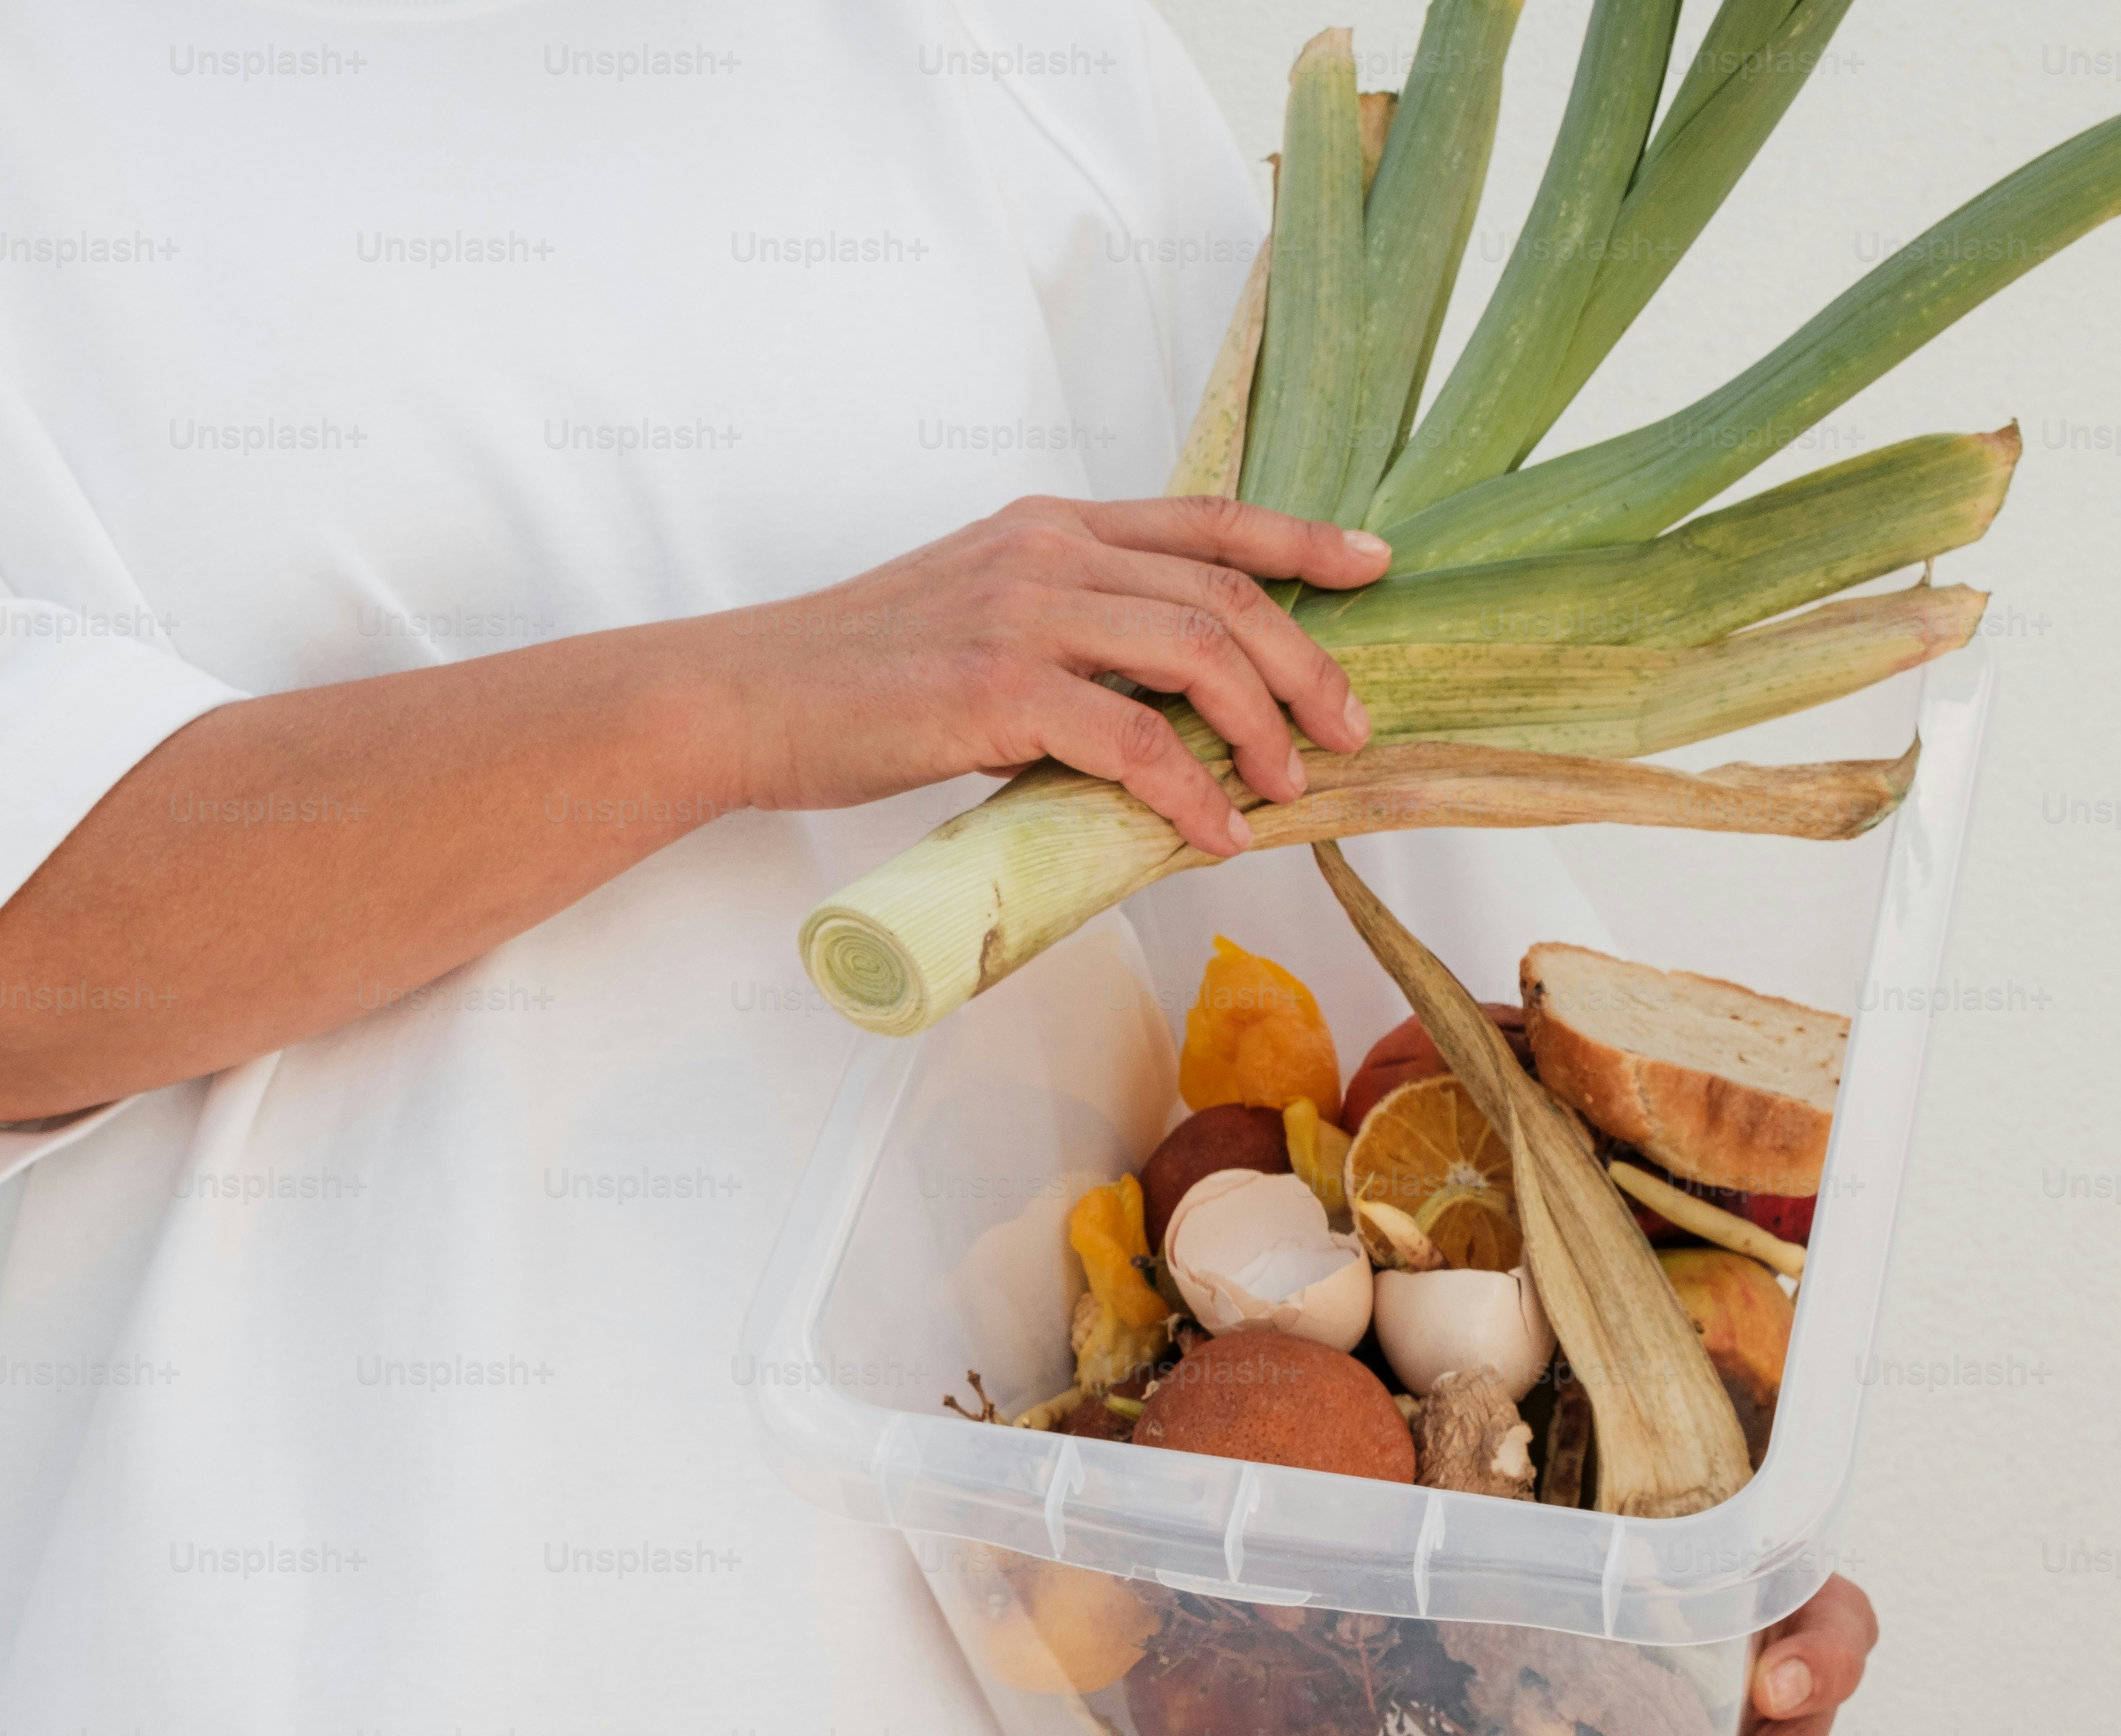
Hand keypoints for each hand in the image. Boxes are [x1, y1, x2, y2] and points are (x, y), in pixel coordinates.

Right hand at [708, 494, 1391, 857]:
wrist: (748, 695)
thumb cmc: (858, 673)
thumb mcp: (978, 616)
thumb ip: (1067, 637)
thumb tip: (1151, 712)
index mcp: (1050, 523)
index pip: (1207, 518)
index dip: (1303, 539)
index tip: (1372, 567)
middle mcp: (1047, 550)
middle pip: (1223, 591)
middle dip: (1307, 662)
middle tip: (1347, 727)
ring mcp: (1023, 614)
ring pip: (1196, 654)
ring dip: (1263, 728)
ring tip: (1287, 787)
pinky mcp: (995, 689)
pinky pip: (1131, 739)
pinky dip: (1188, 792)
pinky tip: (1210, 833)